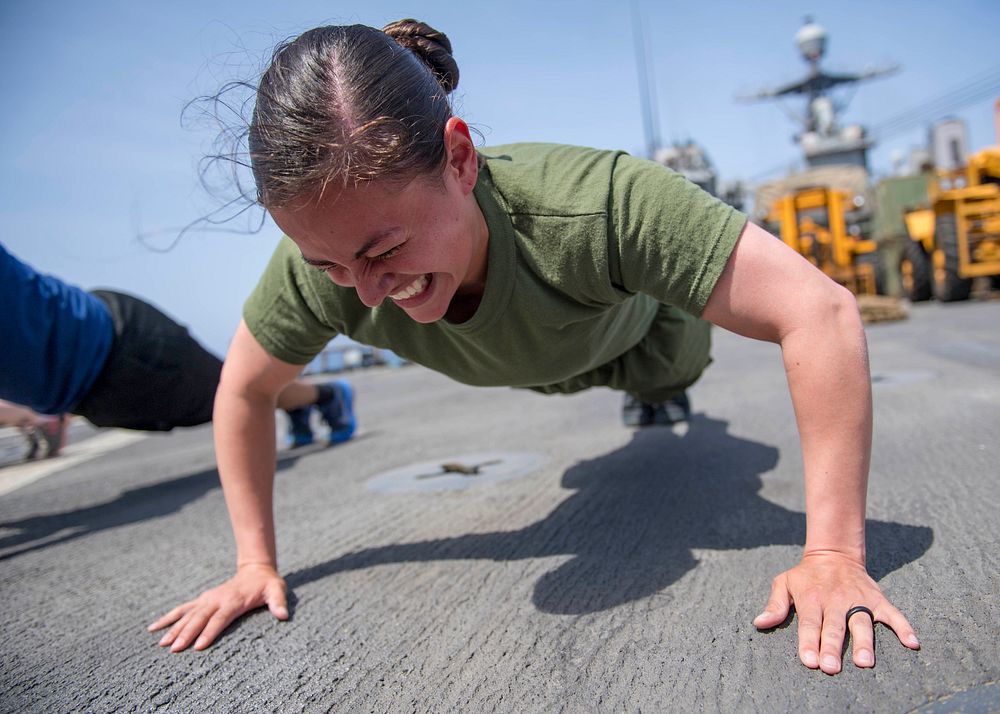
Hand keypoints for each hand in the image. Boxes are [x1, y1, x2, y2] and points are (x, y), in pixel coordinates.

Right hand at [147, 563, 287, 651]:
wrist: (255, 570)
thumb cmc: (267, 584)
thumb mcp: (277, 590)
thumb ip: (279, 602)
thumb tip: (283, 615)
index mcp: (234, 600)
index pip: (220, 618)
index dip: (210, 632)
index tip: (198, 646)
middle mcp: (217, 599)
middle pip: (200, 619)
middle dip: (186, 634)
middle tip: (174, 649)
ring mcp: (207, 599)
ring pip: (187, 615)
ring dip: (174, 629)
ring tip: (161, 644)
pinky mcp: (202, 600)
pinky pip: (182, 609)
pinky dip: (168, 618)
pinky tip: (153, 628)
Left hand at [753, 551, 919, 673]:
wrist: (834, 553)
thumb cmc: (806, 575)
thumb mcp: (784, 582)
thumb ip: (775, 604)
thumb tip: (759, 623)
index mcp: (811, 598)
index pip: (809, 622)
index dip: (808, 642)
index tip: (809, 661)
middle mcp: (835, 600)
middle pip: (834, 626)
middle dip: (832, 647)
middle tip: (831, 668)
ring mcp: (858, 600)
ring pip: (862, 622)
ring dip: (864, 642)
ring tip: (864, 662)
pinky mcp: (877, 599)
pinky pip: (893, 614)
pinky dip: (903, 627)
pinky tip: (912, 643)